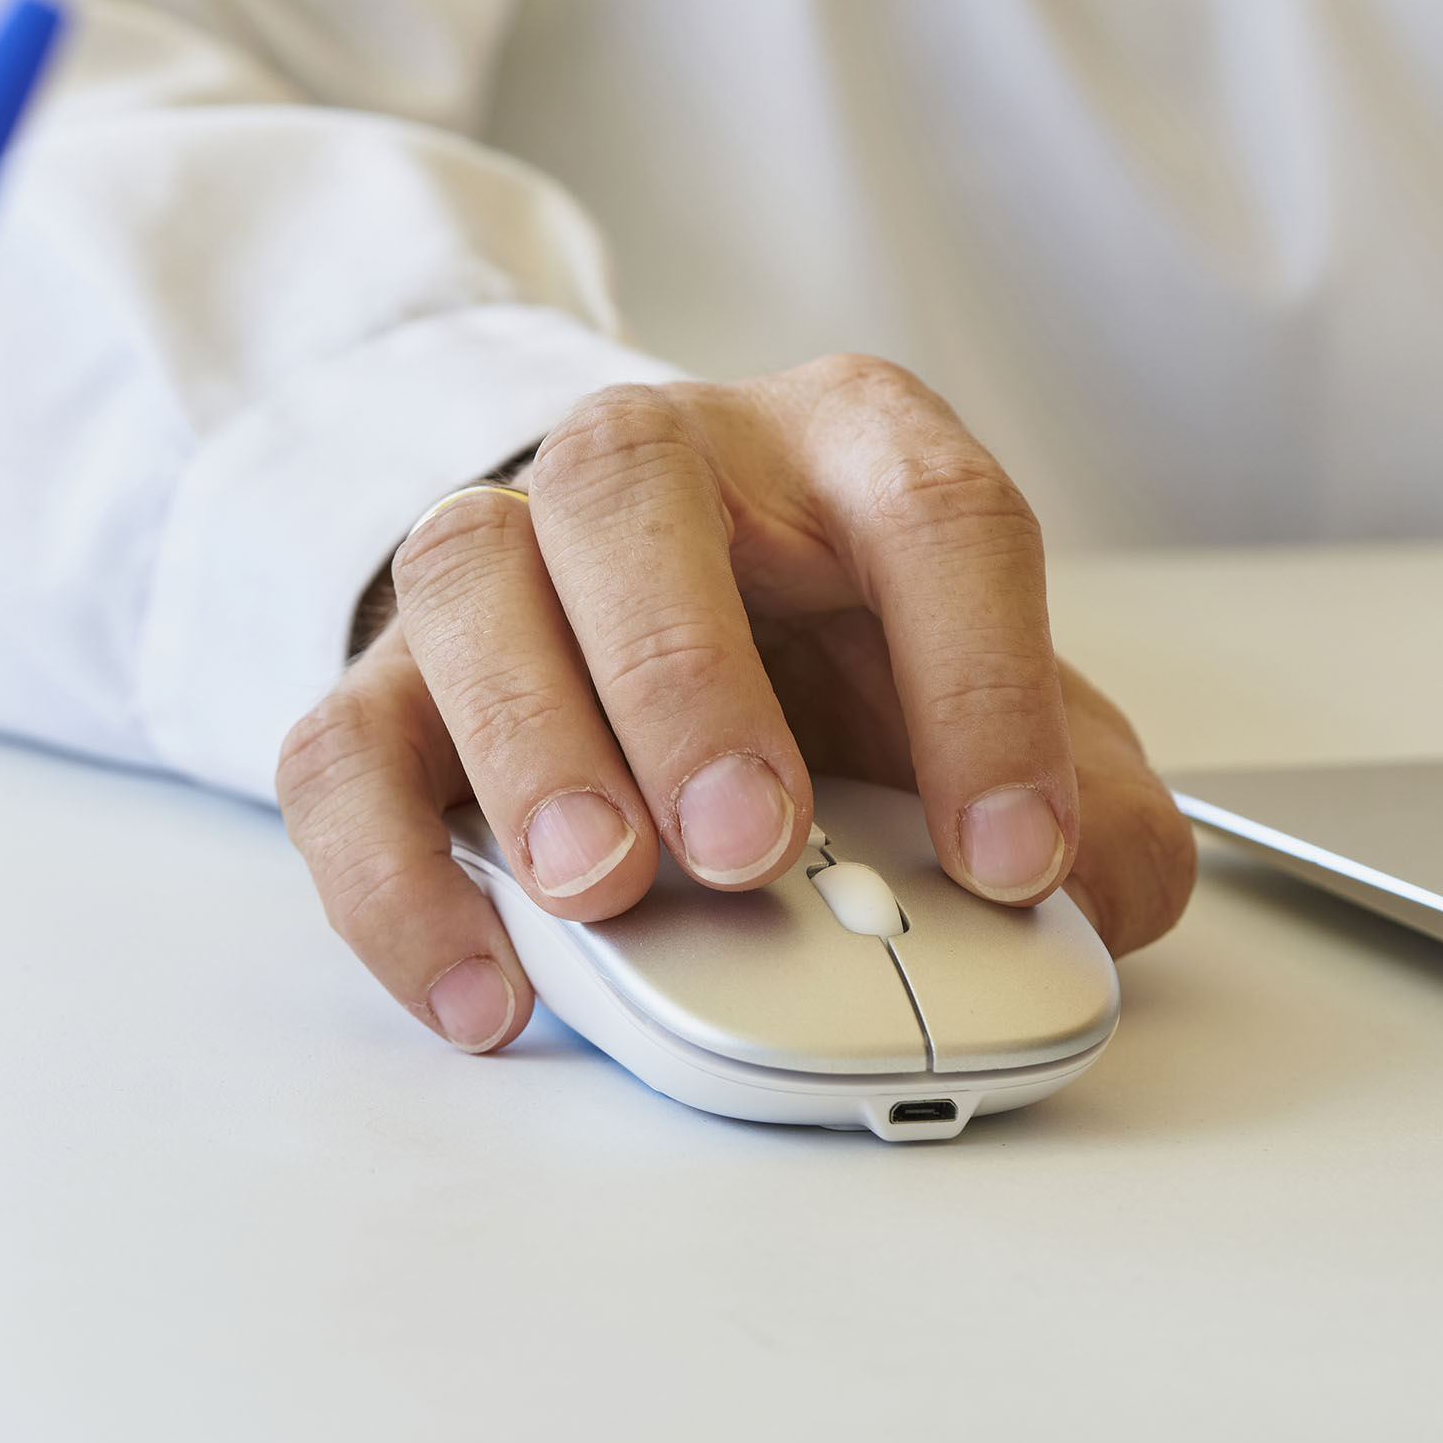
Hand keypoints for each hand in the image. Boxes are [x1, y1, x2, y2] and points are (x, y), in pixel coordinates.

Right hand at [275, 355, 1196, 1051]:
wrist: (668, 635)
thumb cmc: (850, 675)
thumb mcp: (1008, 733)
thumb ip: (1096, 819)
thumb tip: (1086, 903)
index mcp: (847, 453)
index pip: (930, 514)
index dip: (982, 684)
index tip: (1013, 857)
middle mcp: (662, 467)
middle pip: (634, 489)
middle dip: (687, 670)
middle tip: (749, 843)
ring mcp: (505, 558)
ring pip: (469, 580)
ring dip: (531, 741)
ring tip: (604, 893)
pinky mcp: (390, 679)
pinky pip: (347, 751)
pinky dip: (399, 879)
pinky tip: (487, 989)